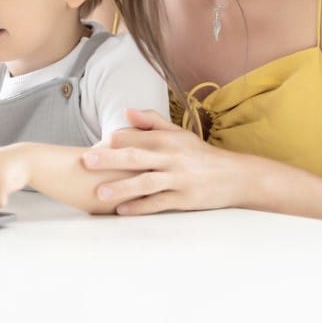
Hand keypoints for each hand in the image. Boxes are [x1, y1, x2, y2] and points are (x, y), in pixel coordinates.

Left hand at [82, 108, 242, 214]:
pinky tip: (122, 211)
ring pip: (146, 182)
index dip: (111, 143)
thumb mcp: (178, 133)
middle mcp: (171, 157)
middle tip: (85, 162)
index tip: (91, 149)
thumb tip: (126, 111)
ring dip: (122, 187)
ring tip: (99, 193)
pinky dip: (141, 207)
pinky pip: (159, 203)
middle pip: (136, 156)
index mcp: (167, 139)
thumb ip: (151, 122)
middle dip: (109, 159)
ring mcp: (178, 179)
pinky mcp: (185, 199)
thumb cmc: (199, 154)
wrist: (235, 176)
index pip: (134, 137)